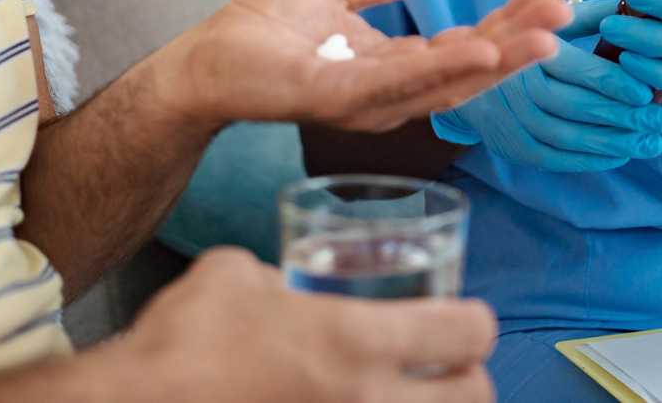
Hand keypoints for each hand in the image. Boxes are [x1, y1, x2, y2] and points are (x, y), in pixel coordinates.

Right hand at [117, 248, 495, 402]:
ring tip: (412, 398)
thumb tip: (280, 286)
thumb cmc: (186, 338)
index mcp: (357, 341)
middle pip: (475, 400)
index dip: (475, 321)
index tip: (466, 317)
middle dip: (472, 381)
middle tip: (452, 370)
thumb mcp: (235, 272)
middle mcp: (368, 402)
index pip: (464, 331)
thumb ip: (276, 275)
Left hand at [161, 0, 570, 132]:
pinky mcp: (330, 97)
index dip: (505, 24)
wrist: (201, 59)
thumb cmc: (260, 34)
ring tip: (542, 37)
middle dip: (515, 43)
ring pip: (441, 81)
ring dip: (494, 60)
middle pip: (463, 68)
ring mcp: (360, 99)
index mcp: (389, 65)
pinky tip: (478, 49)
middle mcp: (385, 91)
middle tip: (564, 14)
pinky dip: (439, 68)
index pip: (460, 45)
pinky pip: (393, 83)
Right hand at [433, 0, 661, 172]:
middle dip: (622, 116)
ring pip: (568, 137)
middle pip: (575, 107)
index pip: (575, 70)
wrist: (458, 73)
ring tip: (649, 142)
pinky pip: (555, 158)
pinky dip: (590, 159)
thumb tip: (632, 9)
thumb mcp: (541, 16)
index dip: (613, 83)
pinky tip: (619, 154)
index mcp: (525, 51)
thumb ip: (585, 13)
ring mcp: (511, 121)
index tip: (645, 92)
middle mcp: (514, 88)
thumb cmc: (510, 41)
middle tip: (659, 120)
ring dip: (613, 142)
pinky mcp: (511, 146)